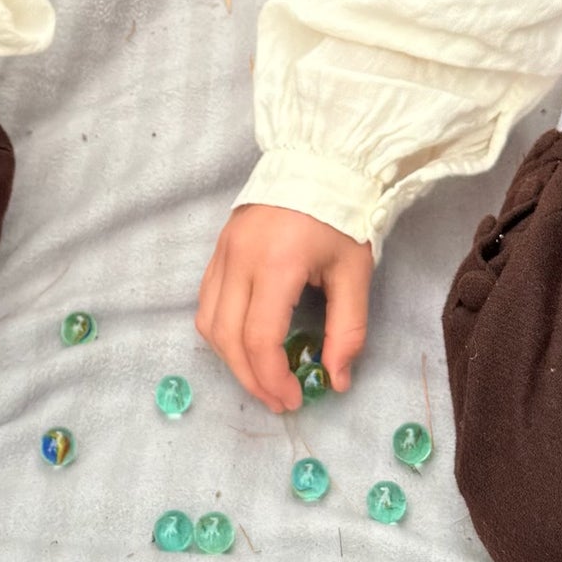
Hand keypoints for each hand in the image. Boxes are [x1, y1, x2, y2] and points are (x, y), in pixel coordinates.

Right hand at [196, 203, 374, 413]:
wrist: (318, 161)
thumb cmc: (342, 216)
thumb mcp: (355, 272)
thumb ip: (347, 329)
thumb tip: (336, 380)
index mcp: (277, 264)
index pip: (259, 337)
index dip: (272, 378)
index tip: (293, 399)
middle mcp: (241, 259)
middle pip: (227, 337)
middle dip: (250, 378)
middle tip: (277, 399)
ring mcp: (223, 252)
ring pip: (208, 322)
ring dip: (230, 359)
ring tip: (260, 377)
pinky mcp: (218, 248)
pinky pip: (206, 300)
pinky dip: (220, 332)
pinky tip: (244, 344)